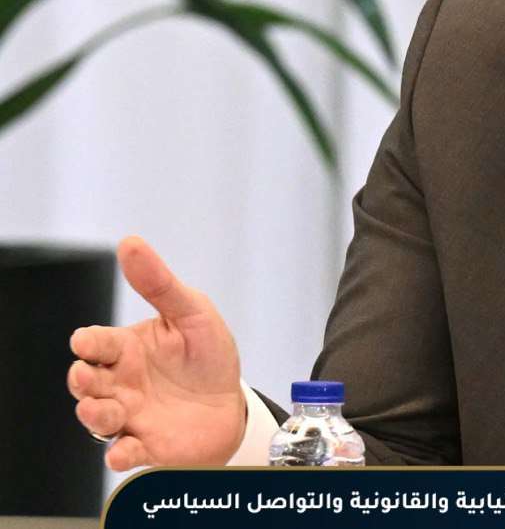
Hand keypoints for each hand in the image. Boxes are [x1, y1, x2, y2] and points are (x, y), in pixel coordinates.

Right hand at [67, 236, 246, 469]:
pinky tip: (122, 451)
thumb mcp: (192, 313)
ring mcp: (130, 415)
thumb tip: (131, 243)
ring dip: (94, 415)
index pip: (98, 343)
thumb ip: (160, 284)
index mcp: (127, 348)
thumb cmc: (206, 355)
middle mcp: (121, 383)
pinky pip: (123, 452)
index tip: (85, 341)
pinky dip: (118, 454)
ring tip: (102, 410)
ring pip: (97, 417)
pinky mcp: (145, 444)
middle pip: (87, 381)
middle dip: (81, 380)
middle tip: (85, 376)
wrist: (231, 404)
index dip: (89, 342)